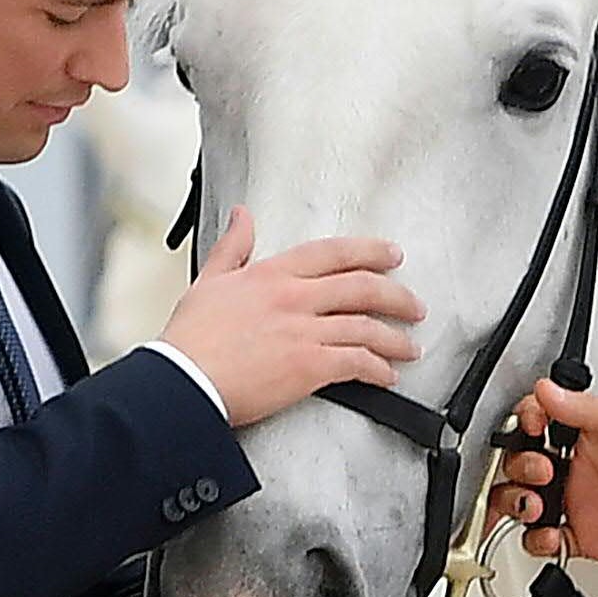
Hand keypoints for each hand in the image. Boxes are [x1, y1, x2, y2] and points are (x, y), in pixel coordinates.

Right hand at [160, 206, 425, 426]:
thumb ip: (233, 247)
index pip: (333, 253)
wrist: (183, 381)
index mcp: (273, 274)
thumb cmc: (190, 339)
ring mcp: (305, 331)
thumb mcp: (209, 281)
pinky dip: (378, 369)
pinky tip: (387, 375)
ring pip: (367, 327)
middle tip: (414, 305)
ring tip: (409, 347)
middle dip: (396, 295)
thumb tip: (243, 215)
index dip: (369, 251)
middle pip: (362, 287)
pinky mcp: (309, 366)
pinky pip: (357, 362)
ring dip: (395, 339)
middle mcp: (295, 297)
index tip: (391, 255)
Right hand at [486, 380, 597, 574]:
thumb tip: (548, 390)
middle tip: (541, 472)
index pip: (541, 420)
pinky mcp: (586, 537)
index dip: (527, 423)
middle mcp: (581, 465)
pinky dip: (538, 539)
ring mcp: (581, 501)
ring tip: (534, 505)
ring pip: (525, 500)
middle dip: (518, 466)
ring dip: (517, 502)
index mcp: (591, 432)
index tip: (531, 427)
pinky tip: (551, 533)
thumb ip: (589, 410)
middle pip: (523, 461)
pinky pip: (545, 540)